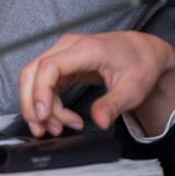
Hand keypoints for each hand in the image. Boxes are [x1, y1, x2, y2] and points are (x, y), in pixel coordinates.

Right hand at [18, 31, 174, 138]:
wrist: (144, 51)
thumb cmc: (139, 64)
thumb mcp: (133, 89)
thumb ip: (113, 105)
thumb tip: (98, 121)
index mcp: (85, 49)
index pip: (49, 67)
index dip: (40, 91)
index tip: (43, 115)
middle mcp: (67, 47)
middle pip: (32, 71)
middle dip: (30, 102)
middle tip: (40, 128)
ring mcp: (62, 53)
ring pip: (33, 77)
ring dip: (37, 105)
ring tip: (56, 127)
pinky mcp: (61, 63)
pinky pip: (43, 81)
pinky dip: (46, 101)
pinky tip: (60, 117)